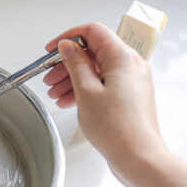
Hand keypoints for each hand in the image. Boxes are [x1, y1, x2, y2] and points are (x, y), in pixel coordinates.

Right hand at [43, 22, 165, 173]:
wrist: (137, 154)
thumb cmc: (116, 127)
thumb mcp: (86, 91)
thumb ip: (75, 64)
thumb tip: (68, 47)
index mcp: (122, 57)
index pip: (93, 32)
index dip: (69, 37)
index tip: (51, 50)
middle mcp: (131, 64)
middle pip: (94, 52)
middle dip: (68, 63)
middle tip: (49, 78)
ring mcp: (132, 80)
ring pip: (98, 69)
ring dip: (74, 78)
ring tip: (55, 94)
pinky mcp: (130, 94)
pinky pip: (104, 83)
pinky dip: (86, 88)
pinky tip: (70, 100)